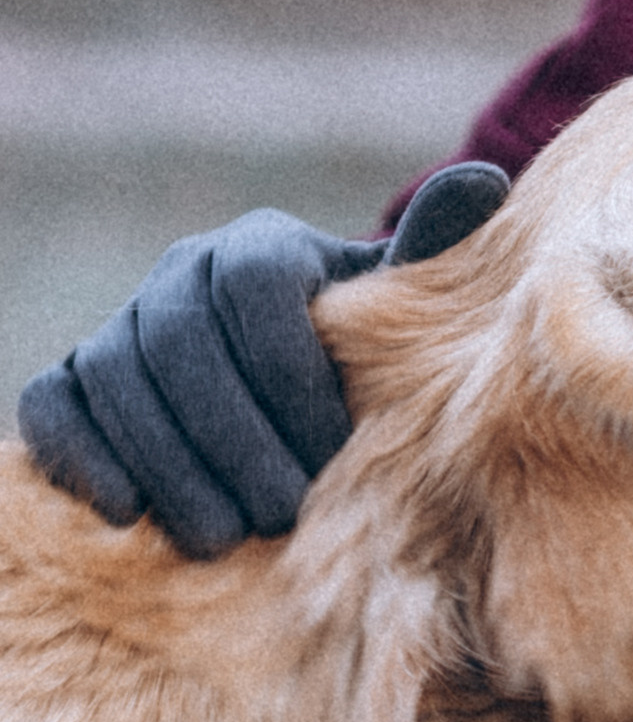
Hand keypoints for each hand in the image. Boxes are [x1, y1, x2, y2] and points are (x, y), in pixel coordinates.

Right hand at [17, 162, 509, 557]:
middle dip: (230, 436)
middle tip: (278, 512)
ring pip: (118, 378)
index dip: (288, 372)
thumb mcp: (394, 311)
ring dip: (168, 464)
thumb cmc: (355, 356)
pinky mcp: (72, 377)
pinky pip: (55, 404)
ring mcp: (120, 324)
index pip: (255, 286)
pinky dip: (81, 453)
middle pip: (181, 341)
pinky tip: (127, 509)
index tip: (331, 448)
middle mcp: (182, 271)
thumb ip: (430, 257)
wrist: (285, 387)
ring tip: (222, 538)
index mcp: (263, 247)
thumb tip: (487, 183)